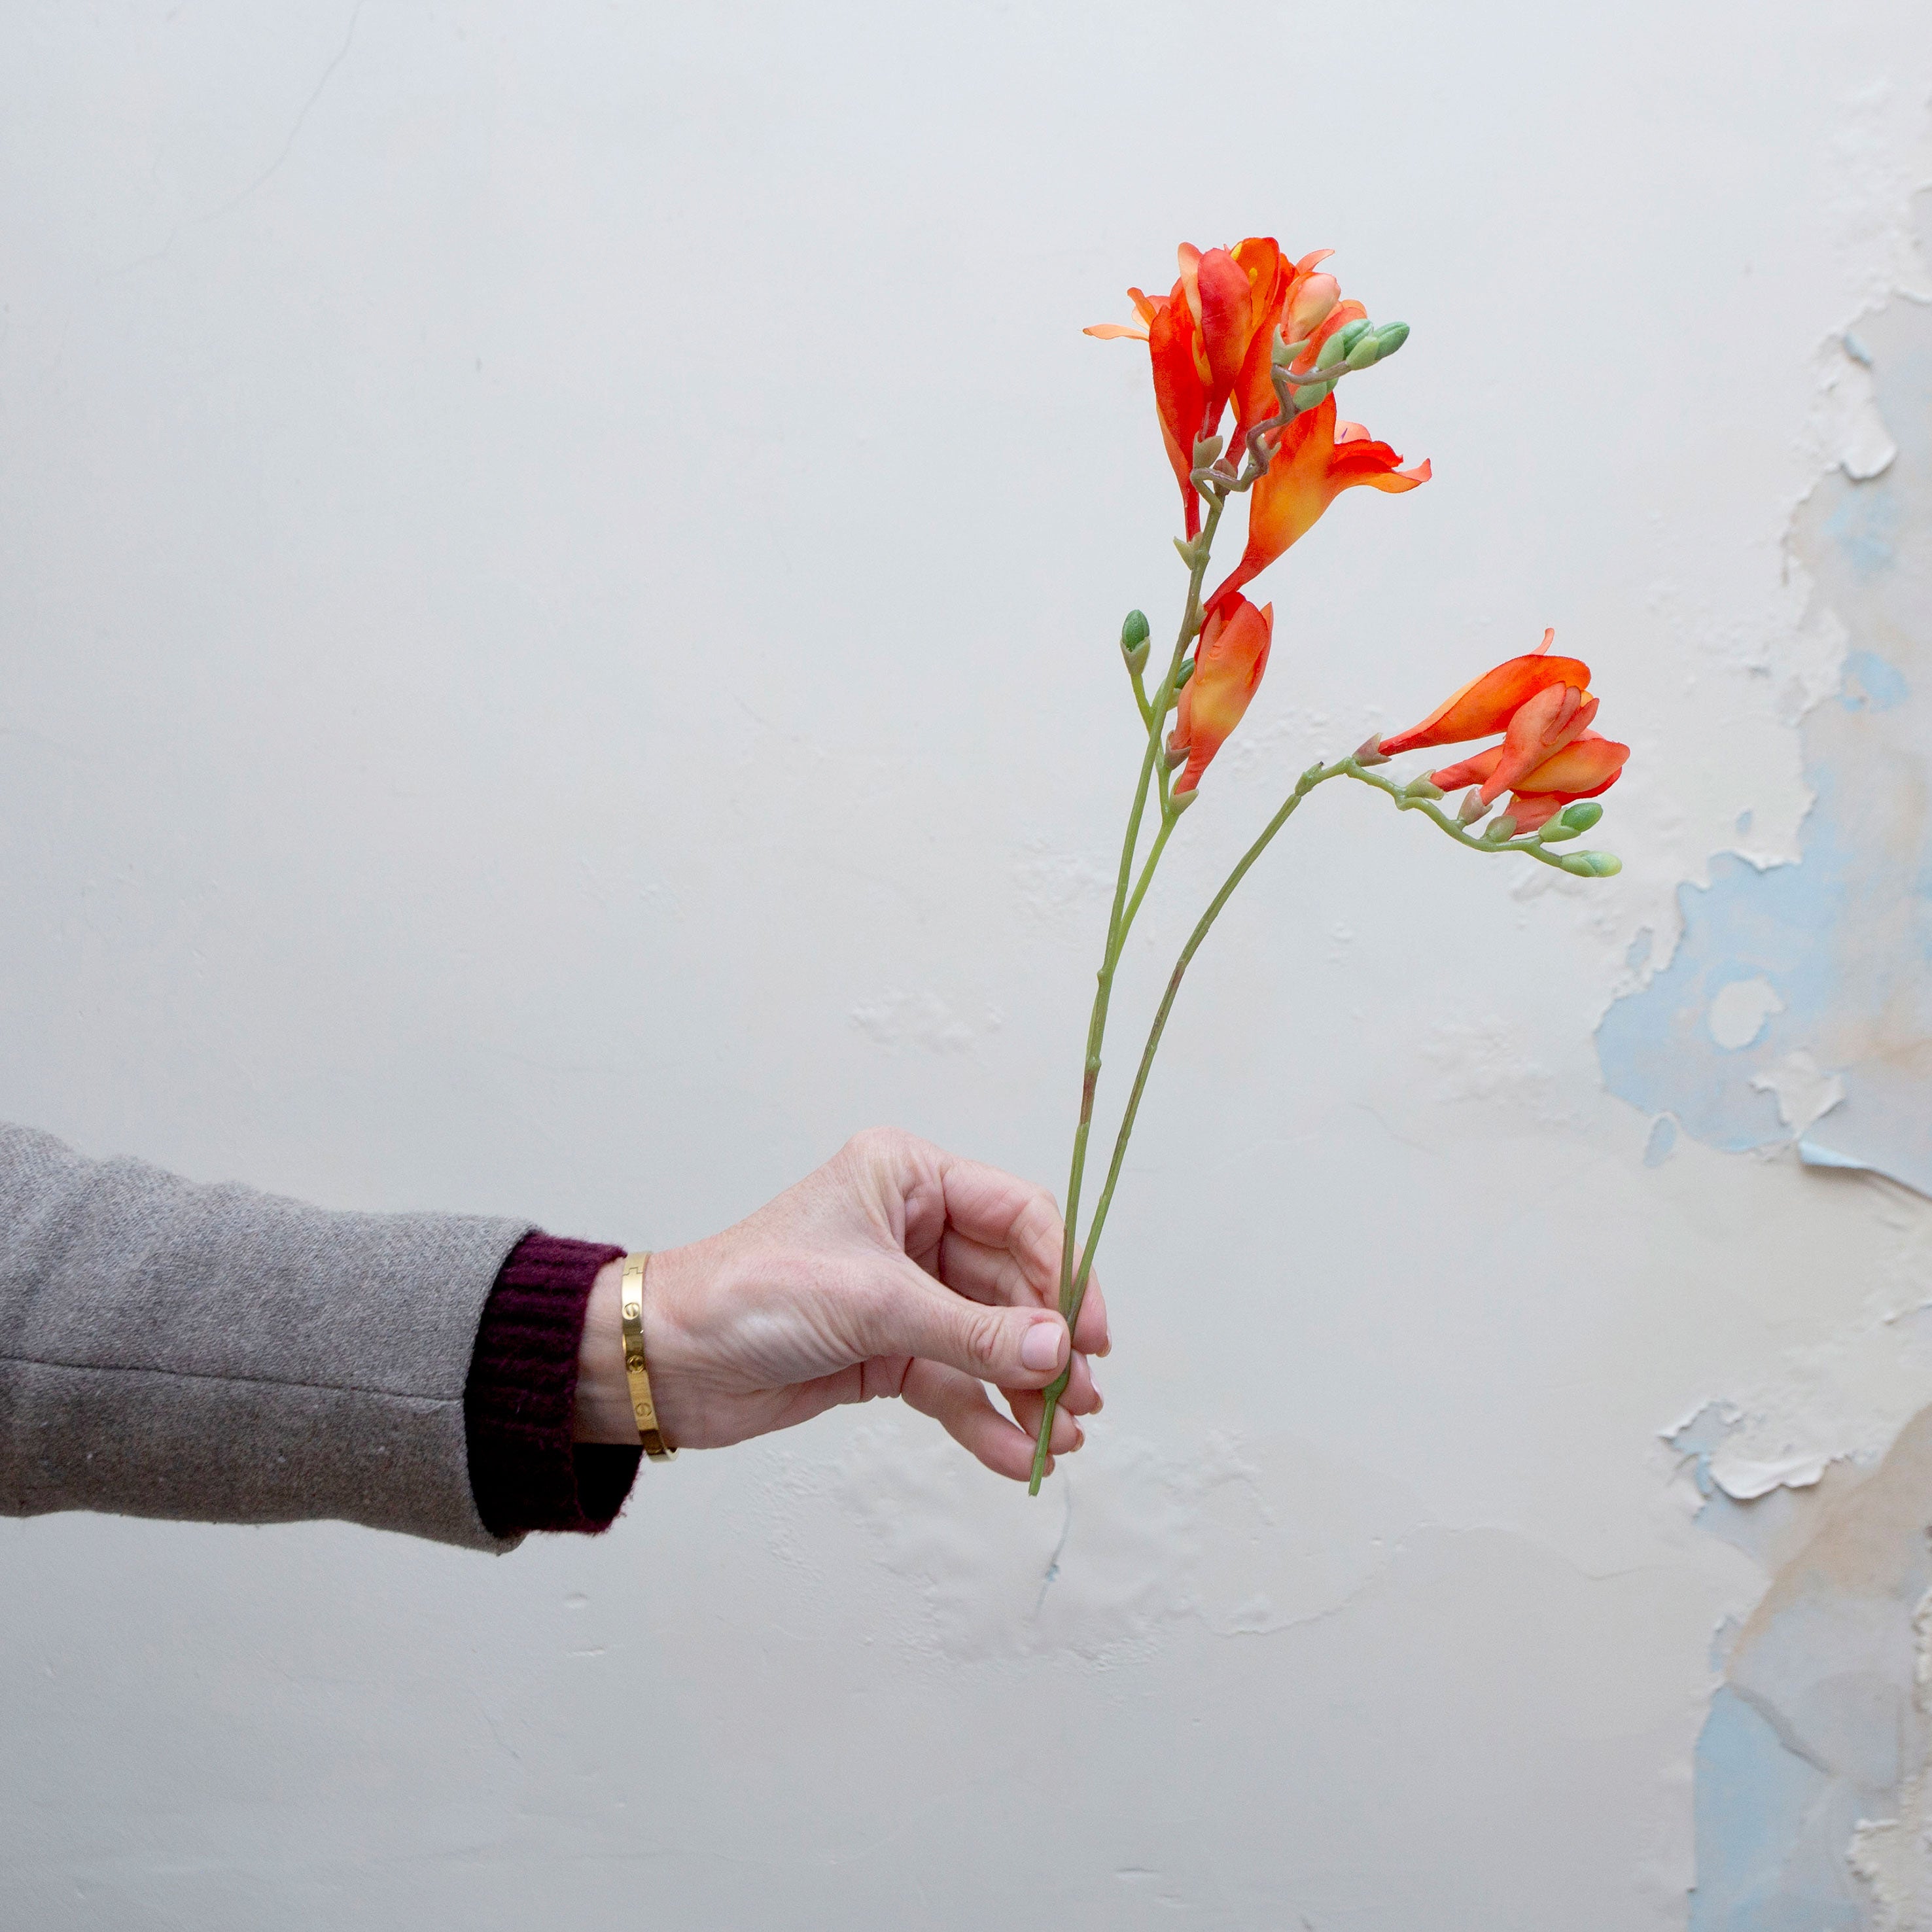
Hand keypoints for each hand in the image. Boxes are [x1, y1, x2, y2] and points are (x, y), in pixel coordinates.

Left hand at [573, 1127, 1107, 1479]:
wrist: (667, 1361)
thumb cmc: (749, 1294)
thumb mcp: (873, 1304)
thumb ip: (972, 1332)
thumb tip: (1058, 1353)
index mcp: (908, 1177)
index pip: (1019, 1216)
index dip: (1063, 1273)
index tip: (1087, 1336)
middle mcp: (912, 1227)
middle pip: (1012, 1285)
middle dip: (1047, 1345)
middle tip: (1082, 1400)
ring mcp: (902, 1293)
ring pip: (988, 1340)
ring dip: (1024, 1389)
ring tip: (1062, 1440)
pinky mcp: (885, 1350)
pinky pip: (953, 1382)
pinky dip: (984, 1418)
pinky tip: (1016, 1455)